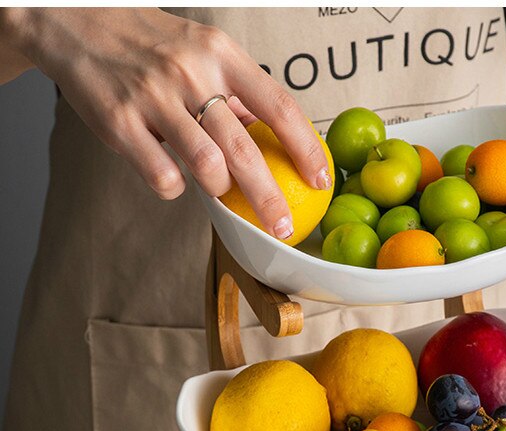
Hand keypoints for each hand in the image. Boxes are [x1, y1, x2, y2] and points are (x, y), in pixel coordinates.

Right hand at [2, 8, 330, 237]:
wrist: (75, 20)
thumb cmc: (149, 43)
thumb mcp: (200, 51)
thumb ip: (235, 92)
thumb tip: (276, 134)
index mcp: (220, 54)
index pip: (278, 106)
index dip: (306, 148)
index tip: (322, 179)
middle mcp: (190, 73)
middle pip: (245, 150)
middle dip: (270, 198)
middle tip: (283, 228)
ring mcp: (154, 98)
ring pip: (207, 167)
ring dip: (219, 189)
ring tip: (217, 188)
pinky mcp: (120, 123)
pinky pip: (163, 177)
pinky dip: (173, 188)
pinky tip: (170, 175)